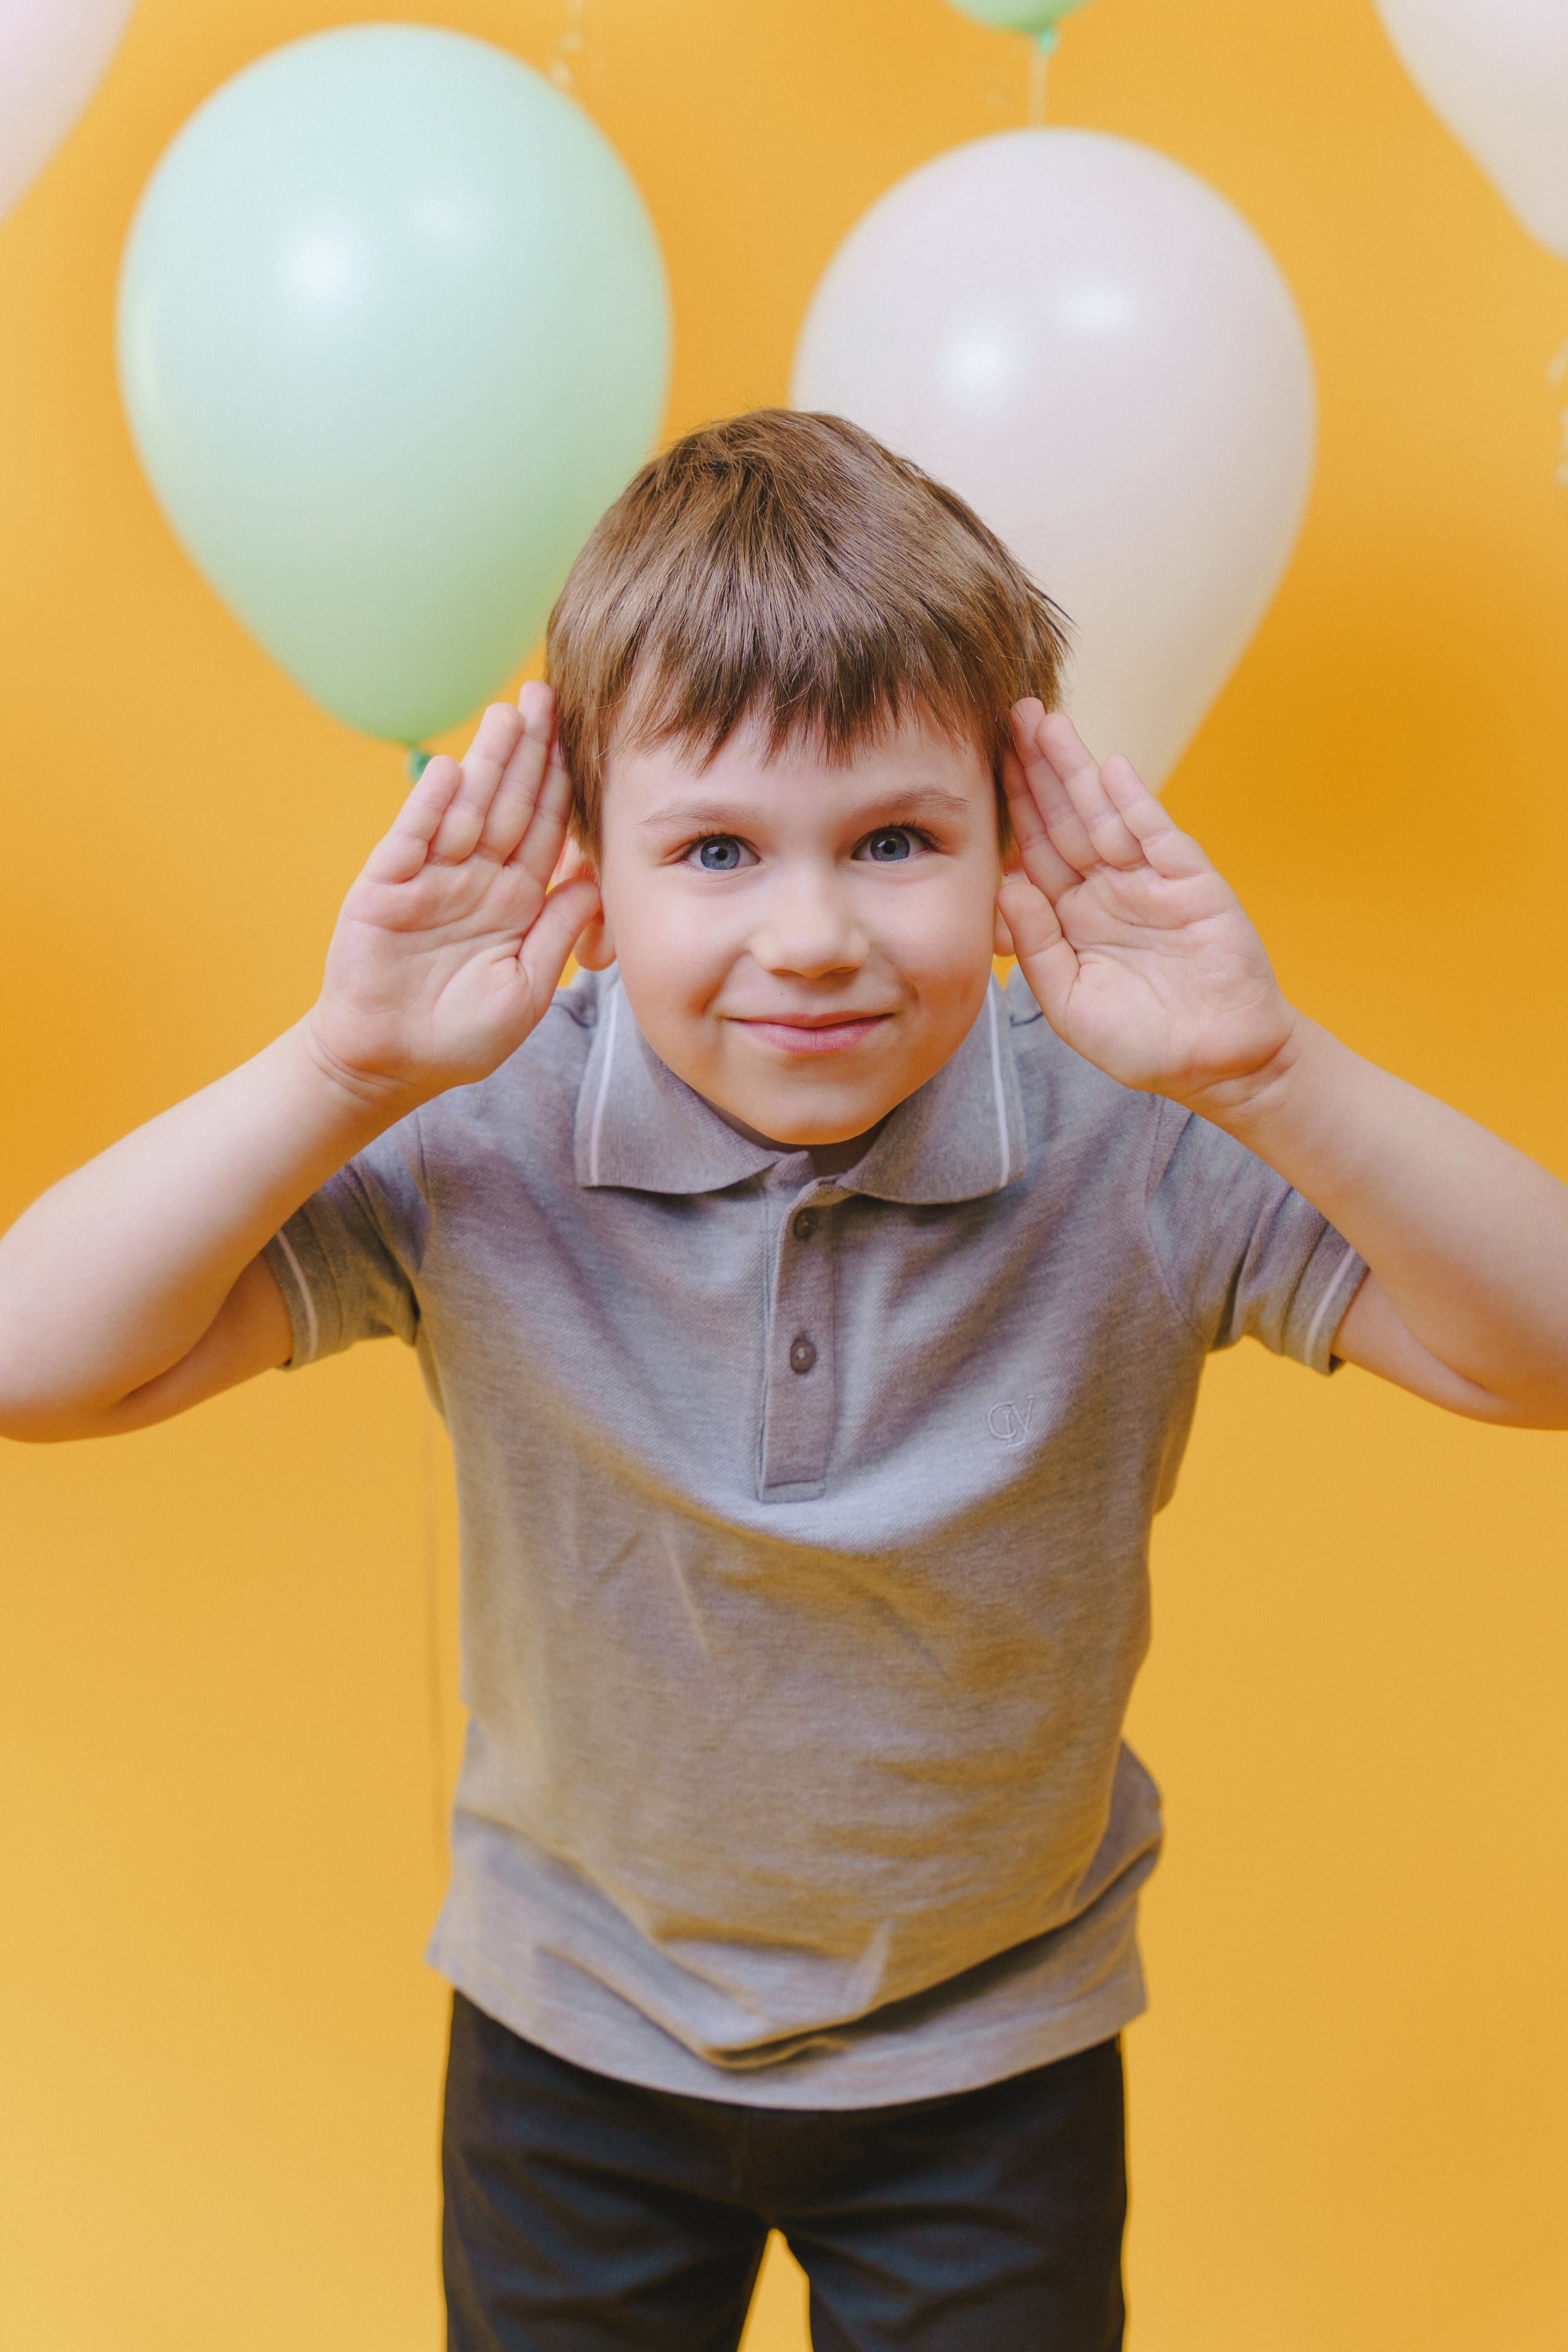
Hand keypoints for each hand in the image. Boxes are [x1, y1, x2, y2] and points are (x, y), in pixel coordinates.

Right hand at [305, 684, 599, 1105]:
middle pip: (508, 804)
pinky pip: (410, 840)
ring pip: (465, 810)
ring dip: (484, 763)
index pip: (545, 830)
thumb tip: (596, 876)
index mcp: (516, 902)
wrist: (388, 1065)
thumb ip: (558, 932)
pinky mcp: (385, 889)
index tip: (581, 734)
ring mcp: (429, 879)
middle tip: (546, 694)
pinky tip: (448, 770)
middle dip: (528, 751)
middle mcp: (476, 879)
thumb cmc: (460, 1037)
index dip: (561, 783)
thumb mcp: (527, 989)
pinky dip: (428, 806)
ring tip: (506, 713)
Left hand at [997, 702, 1297, 1113]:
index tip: (982, 762)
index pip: (1032, 850)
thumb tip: (1004, 886)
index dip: (1011, 806)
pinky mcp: (1192, 882)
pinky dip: (1134, 802)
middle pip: (1062, 819)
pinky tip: (1109, 768)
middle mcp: (1105, 891)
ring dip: (1076, 770)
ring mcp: (1149, 882)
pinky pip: (1157, 835)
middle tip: (1009, 715)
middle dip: (1037, 768)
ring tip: (1046, 723)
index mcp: (1070, 919)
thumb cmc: (1143, 1045)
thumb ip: (1035, 947)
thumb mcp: (1070, 1004)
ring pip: (1103, 815)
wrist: (1222, 1066)